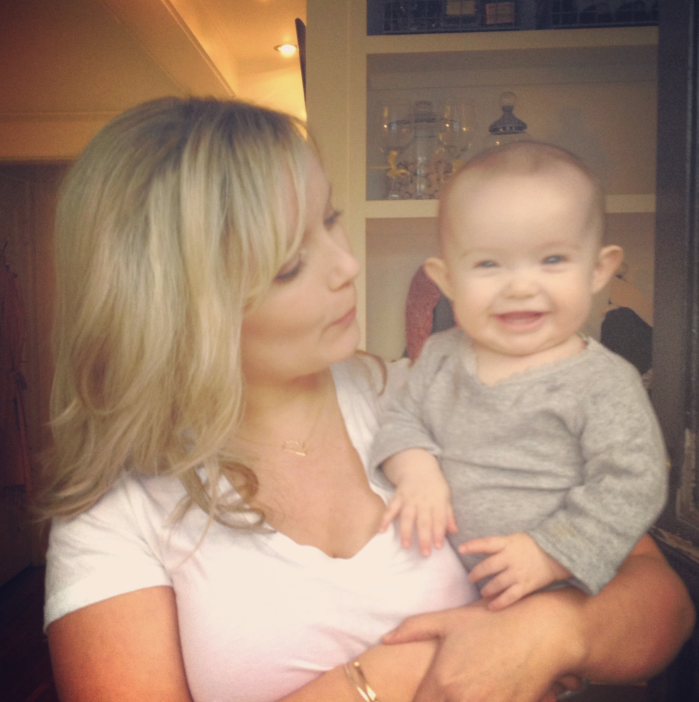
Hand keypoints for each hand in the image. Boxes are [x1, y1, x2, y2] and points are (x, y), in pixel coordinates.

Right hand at [379, 449, 456, 555]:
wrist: (418, 467)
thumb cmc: (434, 485)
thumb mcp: (445, 497)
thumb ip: (448, 515)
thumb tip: (454, 531)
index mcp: (436, 502)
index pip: (439, 519)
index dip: (438, 533)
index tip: (438, 547)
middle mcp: (422, 502)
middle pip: (423, 522)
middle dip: (424, 538)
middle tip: (425, 554)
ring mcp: (409, 500)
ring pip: (407, 517)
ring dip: (406, 531)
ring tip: (405, 546)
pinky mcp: (398, 497)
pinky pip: (390, 508)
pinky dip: (385, 519)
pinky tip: (381, 530)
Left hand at [382, 596, 584, 701]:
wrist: (541, 631)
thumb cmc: (492, 622)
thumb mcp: (449, 620)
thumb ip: (413, 629)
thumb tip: (385, 640)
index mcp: (443, 681)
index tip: (419, 696)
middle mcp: (463, 699)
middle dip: (439, 701)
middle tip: (443, 691)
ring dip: (462, 700)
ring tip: (464, 690)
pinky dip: (486, 701)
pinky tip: (486, 689)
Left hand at [459, 533, 571, 610]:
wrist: (555, 555)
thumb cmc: (531, 546)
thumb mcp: (514, 539)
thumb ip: (499, 545)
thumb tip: (480, 550)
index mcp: (507, 544)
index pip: (486, 543)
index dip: (473, 546)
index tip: (461, 549)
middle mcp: (511, 558)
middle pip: (488, 566)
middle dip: (477, 573)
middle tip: (471, 578)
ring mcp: (518, 573)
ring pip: (496, 583)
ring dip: (486, 588)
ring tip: (482, 591)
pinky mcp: (525, 586)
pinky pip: (510, 597)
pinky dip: (499, 603)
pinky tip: (491, 606)